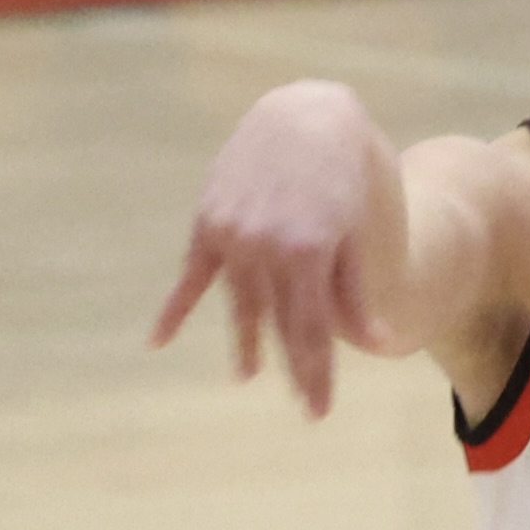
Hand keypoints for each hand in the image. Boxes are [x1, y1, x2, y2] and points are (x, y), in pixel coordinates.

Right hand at [151, 80, 399, 418]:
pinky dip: (175, 310)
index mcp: (307, 253)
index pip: (310, 331)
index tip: (318, 410)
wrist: (302, 117)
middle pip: (278, 325)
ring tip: (247, 376)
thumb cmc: (341, 177)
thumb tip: (373, 343)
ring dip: (245, 343)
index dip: (315, 374)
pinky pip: (190, 277)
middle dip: (294, 369)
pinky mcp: (208, 223)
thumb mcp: (356, 232)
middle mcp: (265, 247)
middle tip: (308, 412)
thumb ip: (355, 289)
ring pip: (239, 305)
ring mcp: (232, 236)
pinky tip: (156, 341)